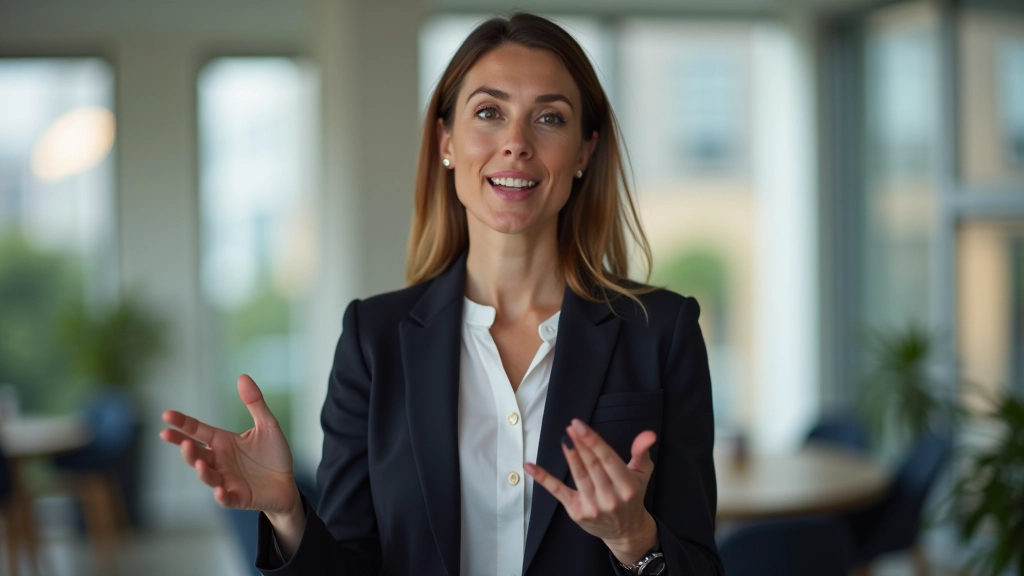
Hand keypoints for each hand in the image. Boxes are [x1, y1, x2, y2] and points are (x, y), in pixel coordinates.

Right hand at [159, 375, 300, 517]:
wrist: (288, 484)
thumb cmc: (274, 455)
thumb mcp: (268, 425)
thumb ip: (255, 403)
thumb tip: (242, 376)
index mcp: (223, 442)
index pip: (198, 431)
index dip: (183, 424)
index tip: (166, 415)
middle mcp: (220, 461)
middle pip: (197, 454)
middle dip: (186, 448)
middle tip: (179, 440)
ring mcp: (227, 480)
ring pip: (208, 476)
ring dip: (202, 470)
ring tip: (200, 462)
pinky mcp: (238, 497)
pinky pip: (226, 497)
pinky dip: (221, 495)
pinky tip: (219, 490)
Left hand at [524, 419, 658, 563]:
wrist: (625, 531)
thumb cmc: (632, 495)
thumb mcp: (642, 473)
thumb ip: (642, 452)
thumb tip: (648, 434)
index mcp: (627, 486)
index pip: (608, 459)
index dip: (593, 441)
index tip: (580, 425)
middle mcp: (610, 498)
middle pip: (592, 466)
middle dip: (580, 445)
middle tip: (570, 427)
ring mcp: (592, 507)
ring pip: (579, 477)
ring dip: (570, 457)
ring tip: (565, 439)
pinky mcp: (577, 512)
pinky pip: (558, 492)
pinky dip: (543, 478)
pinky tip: (530, 466)